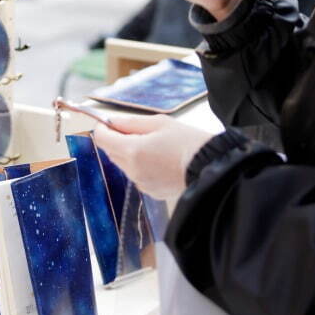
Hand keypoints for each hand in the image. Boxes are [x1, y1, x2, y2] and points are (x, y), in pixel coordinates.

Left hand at [91, 114, 216, 200]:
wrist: (211, 167)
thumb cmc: (189, 142)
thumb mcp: (160, 123)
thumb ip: (132, 123)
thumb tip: (113, 122)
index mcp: (133, 151)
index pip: (102, 139)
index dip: (103, 128)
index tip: (108, 123)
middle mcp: (133, 171)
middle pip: (112, 152)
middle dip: (117, 140)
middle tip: (136, 131)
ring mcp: (142, 183)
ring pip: (125, 165)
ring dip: (130, 154)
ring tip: (154, 145)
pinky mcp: (152, 191)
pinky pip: (138, 176)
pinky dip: (142, 166)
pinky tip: (160, 160)